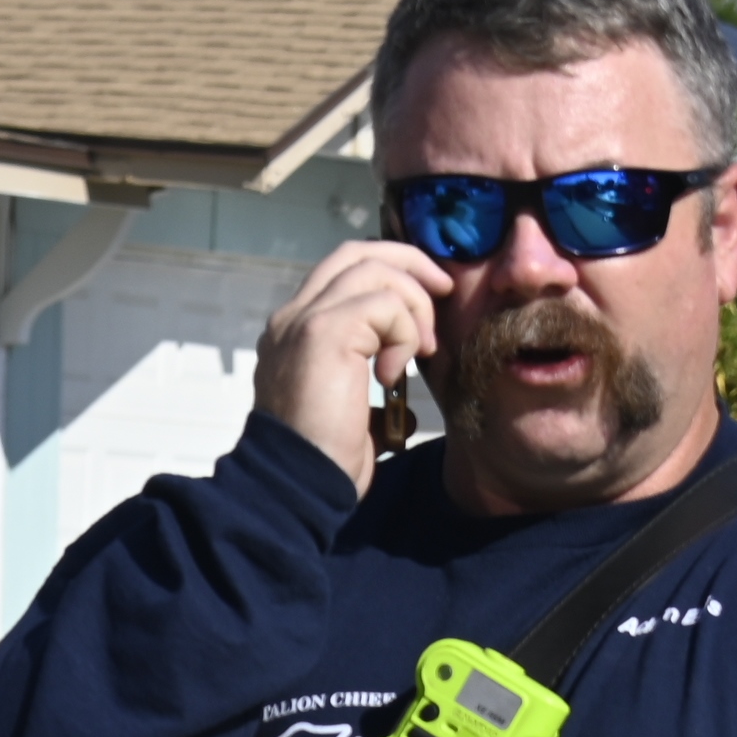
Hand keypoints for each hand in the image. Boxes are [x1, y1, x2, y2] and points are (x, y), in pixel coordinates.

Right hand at [253, 237, 450, 496]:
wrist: (296, 484)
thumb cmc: (324, 460)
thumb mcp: (350, 413)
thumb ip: (369, 387)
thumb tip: (403, 400)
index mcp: (295, 331)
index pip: (343, 270)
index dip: (391, 270)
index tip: (429, 296)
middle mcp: (292, 317)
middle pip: (356, 252)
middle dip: (409, 262)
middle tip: (443, 291)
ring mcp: (304, 320)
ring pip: (373, 270)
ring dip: (413, 304)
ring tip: (422, 350)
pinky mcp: (324, 331)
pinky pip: (383, 304)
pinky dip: (404, 332)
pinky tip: (395, 374)